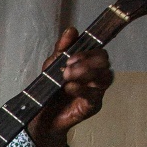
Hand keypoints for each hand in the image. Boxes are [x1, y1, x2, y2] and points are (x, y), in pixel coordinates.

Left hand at [27, 27, 113, 146]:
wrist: (41, 116)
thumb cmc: (49, 90)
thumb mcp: (51, 66)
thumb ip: (61, 49)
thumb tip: (72, 30)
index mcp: (88, 65)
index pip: (99, 53)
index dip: (88, 52)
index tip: (70, 57)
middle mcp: (96, 77)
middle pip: (105, 63)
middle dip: (87, 62)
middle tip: (67, 69)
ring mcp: (96, 92)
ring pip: (105, 77)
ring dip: (86, 73)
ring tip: (66, 77)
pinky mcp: (92, 107)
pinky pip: (94, 95)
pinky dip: (81, 89)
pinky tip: (69, 88)